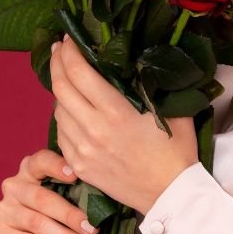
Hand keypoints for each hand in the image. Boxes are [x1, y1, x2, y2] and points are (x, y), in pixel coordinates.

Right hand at [0, 149, 97, 233]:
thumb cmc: (57, 207)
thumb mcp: (66, 192)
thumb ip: (77, 189)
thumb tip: (106, 194)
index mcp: (31, 168)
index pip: (42, 161)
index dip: (57, 166)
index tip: (75, 175)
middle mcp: (14, 185)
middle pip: (42, 198)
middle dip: (70, 216)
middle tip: (93, 230)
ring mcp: (4, 209)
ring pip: (35, 223)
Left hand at [51, 36, 199, 213]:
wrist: (170, 194)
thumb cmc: (175, 150)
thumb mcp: (170, 110)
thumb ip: (149, 85)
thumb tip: (135, 61)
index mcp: (116, 112)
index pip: (80, 73)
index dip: (69, 52)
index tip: (67, 39)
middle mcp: (93, 130)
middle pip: (61, 88)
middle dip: (56, 64)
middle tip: (58, 50)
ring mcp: (82, 150)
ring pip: (58, 111)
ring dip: (60, 91)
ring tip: (67, 79)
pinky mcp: (79, 166)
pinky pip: (61, 134)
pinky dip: (63, 116)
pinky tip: (71, 109)